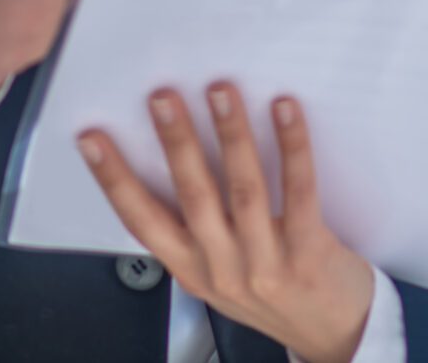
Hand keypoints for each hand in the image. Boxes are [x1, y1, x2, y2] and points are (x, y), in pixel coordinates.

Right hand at [79, 85, 374, 362]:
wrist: (334, 335)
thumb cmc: (277, 297)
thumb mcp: (220, 275)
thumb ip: (197, 232)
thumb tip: (178, 154)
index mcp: (192, 271)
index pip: (142, 222)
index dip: (114, 180)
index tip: (93, 139)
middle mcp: (223, 268)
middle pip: (192, 196)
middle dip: (175, 142)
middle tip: (162, 97)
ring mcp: (266, 264)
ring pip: (243, 190)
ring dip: (229, 135)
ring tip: (220, 92)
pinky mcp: (309, 254)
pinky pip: (299, 192)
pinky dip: (291, 147)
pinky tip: (284, 111)